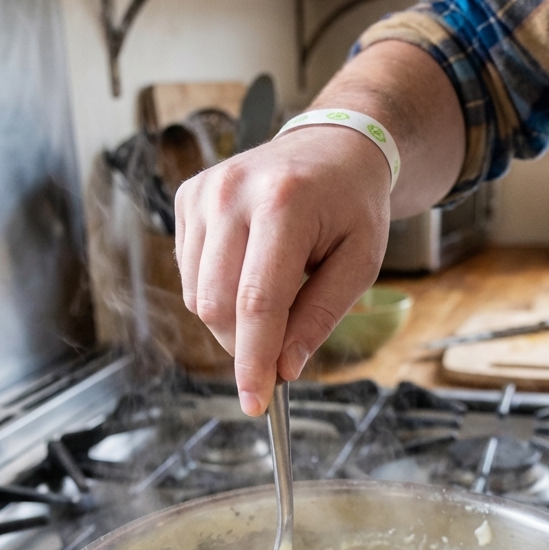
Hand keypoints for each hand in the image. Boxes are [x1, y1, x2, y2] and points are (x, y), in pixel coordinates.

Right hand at [175, 126, 390, 415]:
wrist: (332, 147)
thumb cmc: (352, 207)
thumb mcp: (360, 263)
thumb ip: (320, 316)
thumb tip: (284, 368)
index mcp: (284, 203)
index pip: (257, 301)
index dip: (253, 361)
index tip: (255, 402)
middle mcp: (233, 192)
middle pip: (217, 304)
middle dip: (244, 346)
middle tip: (278, 354)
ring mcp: (204, 191)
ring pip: (197, 295)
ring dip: (230, 322)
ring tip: (273, 301)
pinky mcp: (189, 197)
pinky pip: (189, 273)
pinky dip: (217, 292)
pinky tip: (250, 273)